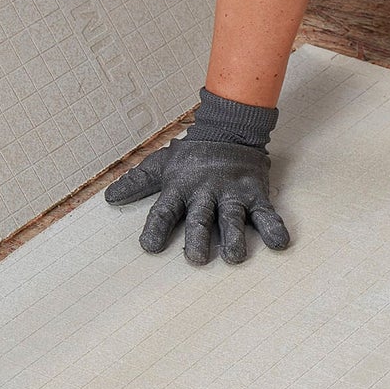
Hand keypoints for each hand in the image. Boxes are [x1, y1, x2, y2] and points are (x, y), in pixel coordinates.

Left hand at [104, 136, 290, 264]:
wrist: (230, 129)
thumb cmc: (192, 154)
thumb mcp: (161, 164)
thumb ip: (137, 182)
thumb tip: (109, 198)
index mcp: (179, 187)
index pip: (164, 210)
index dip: (156, 228)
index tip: (149, 247)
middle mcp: (204, 191)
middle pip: (200, 217)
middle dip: (198, 238)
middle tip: (196, 259)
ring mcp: (231, 193)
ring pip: (232, 217)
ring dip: (234, 238)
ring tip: (234, 257)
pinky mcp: (255, 193)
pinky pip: (266, 212)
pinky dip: (274, 227)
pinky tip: (279, 243)